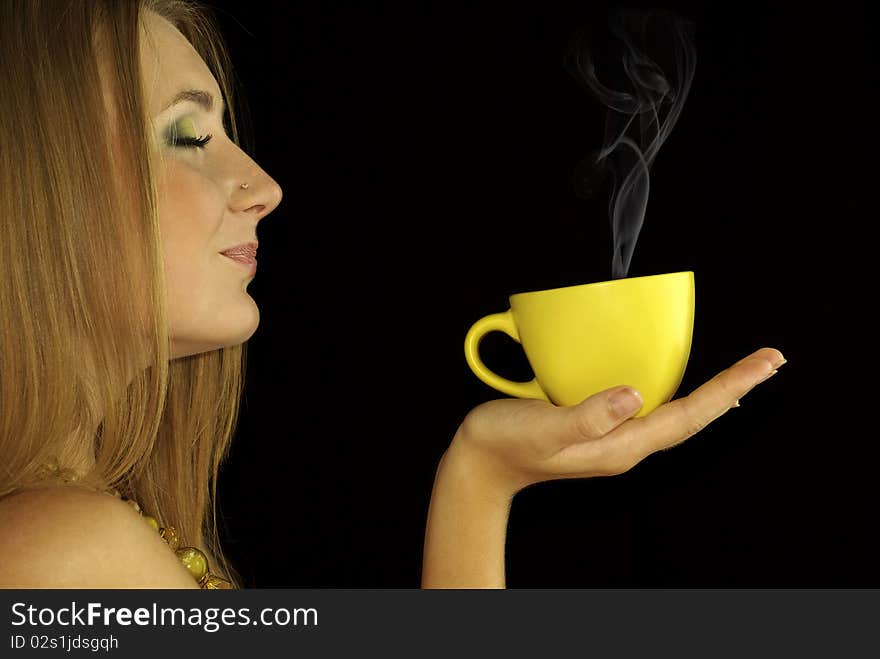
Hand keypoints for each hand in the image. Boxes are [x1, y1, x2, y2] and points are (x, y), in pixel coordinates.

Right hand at [450, 347, 785, 498]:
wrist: (482, 464)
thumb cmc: (506, 445)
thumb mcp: (544, 428)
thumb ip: (588, 415)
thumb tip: (635, 395)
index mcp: (619, 445)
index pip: (689, 415)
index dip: (729, 387)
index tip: (763, 364)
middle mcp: (625, 443)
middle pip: (694, 415)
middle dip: (734, 388)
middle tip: (769, 361)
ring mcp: (614, 437)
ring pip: (678, 413)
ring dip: (713, 391)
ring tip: (742, 372)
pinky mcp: (600, 426)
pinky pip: (654, 409)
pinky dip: (680, 393)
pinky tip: (678, 383)